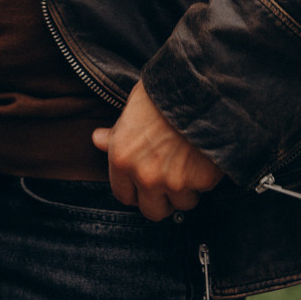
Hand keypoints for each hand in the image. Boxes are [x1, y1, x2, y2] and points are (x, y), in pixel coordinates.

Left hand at [92, 80, 223, 220]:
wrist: (197, 87)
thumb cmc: (161, 93)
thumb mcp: (130, 109)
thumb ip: (116, 133)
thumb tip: (97, 139)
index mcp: (121, 158)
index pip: (123, 196)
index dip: (134, 190)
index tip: (142, 183)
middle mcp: (145, 176)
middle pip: (152, 212)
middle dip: (159, 200)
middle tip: (166, 183)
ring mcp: (175, 182)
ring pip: (181, 204)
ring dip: (184, 191)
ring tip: (186, 166)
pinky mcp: (201, 181)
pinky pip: (202, 190)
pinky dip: (203, 179)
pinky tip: (201, 157)